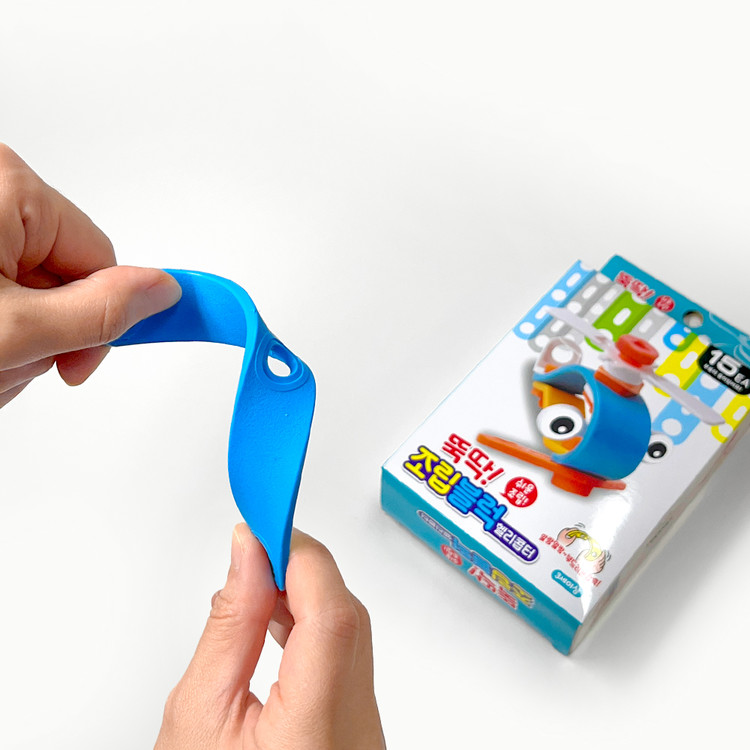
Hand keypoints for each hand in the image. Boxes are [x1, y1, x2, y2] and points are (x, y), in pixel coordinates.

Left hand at [0, 144, 180, 405]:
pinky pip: (4, 282)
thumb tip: (165, 290)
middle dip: (46, 331)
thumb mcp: (13, 327)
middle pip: (67, 273)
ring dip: (17, 336)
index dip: (94, 318)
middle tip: (5, 359)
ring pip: (33, 286)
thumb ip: (98, 311)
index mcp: (8, 186)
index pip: (100, 257)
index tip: (74, 363)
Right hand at [155, 525, 385, 749]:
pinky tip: (277, 617)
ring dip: (305, 593)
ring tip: (255, 582)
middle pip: (347, 615)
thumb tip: (246, 556)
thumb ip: (229, 629)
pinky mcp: (358, 723)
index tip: (263, 523)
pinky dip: (311, 623)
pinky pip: (346, 652)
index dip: (298, 556)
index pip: (331, 614)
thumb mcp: (198, 718)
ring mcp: (365, 727)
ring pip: (351, 629)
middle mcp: (357, 726)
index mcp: (317, 729)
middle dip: (300, 568)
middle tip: (254, 547)